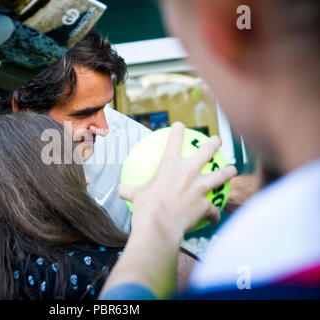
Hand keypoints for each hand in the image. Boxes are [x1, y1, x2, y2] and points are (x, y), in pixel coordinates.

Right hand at [118, 122, 236, 235]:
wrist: (159, 225)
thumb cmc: (145, 208)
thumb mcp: (134, 196)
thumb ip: (129, 191)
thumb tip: (120, 190)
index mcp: (170, 165)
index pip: (174, 141)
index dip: (178, 130)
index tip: (180, 125)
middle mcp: (188, 172)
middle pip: (207, 151)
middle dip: (214, 143)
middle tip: (217, 140)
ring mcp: (199, 187)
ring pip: (220, 175)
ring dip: (228, 171)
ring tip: (232, 169)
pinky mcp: (205, 204)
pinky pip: (214, 210)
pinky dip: (215, 214)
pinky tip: (215, 218)